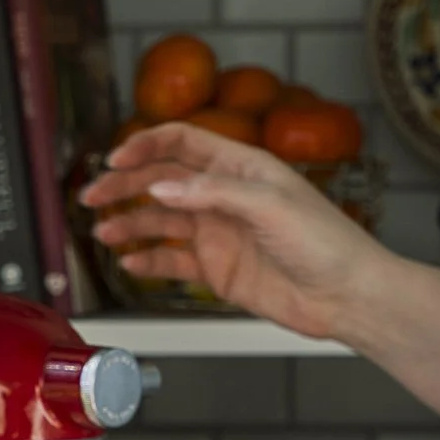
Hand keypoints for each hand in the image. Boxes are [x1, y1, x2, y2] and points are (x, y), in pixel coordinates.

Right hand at [81, 122, 380, 338]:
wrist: (346, 296)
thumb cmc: (325, 242)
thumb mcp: (268, 204)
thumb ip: (211, 192)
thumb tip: (161, 186)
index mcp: (241, 167)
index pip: (183, 143)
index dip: (147, 145)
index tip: (116, 158)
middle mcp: (225, 196)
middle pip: (163, 181)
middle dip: (125, 185)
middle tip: (93, 196)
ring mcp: (219, 233)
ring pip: (161, 221)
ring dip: (130, 223)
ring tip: (105, 232)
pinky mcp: (218, 269)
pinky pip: (173, 260)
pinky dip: (148, 259)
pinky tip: (130, 260)